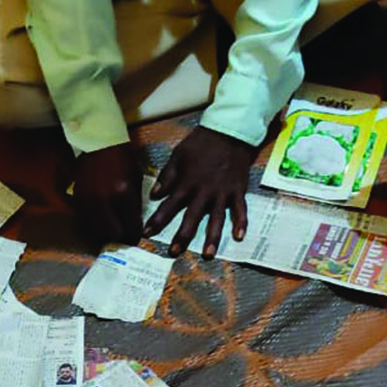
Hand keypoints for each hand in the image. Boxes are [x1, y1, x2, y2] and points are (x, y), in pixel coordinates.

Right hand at [74, 143, 142, 244]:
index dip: (135, 236)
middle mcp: (105, 200)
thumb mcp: (136, 179)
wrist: (99, 143)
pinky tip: (101, 221)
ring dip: (106, 234)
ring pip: (97, 231)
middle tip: (124, 236)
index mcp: (123, 194)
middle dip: (121, 238)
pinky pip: (85, 221)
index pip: (131, 226)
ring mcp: (89, 201)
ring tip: (112, 231)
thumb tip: (135, 224)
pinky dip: (94, 225)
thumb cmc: (122, 159)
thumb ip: (136, 203)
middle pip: (113, 234)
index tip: (136, 237)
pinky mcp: (78, 199)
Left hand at [143, 127, 255, 258]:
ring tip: (208, 254)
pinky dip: (241, 223)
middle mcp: (204, 192)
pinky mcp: (237, 191)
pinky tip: (238, 237)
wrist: (228, 132)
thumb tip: (154, 195)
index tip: (146, 234)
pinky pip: (240, 210)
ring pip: (216, 219)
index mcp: (187, 183)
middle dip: (182, 236)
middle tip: (173, 253)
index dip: (157, 221)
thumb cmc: (200, 144)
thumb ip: (166, 177)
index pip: (168, 206)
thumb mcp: (178, 156)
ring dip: (212, 237)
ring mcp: (222, 193)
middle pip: (191, 218)